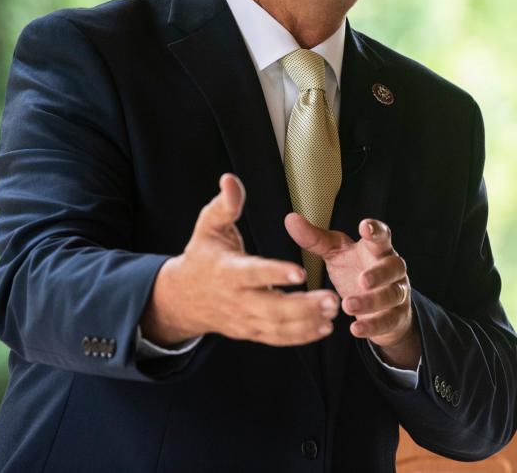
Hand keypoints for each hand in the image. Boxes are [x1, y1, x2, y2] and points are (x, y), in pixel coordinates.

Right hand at [141, 174, 338, 346]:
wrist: (182, 298)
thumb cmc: (202, 255)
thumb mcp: (208, 227)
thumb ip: (224, 205)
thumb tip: (230, 179)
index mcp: (227, 271)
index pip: (253, 274)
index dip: (275, 274)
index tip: (300, 273)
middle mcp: (237, 299)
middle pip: (271, 307)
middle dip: (303, 306)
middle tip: (332, 298)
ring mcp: (244, 319)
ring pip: (277, 326)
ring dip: (307, 322)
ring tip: (334, 312)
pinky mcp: (250, 331)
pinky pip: (277, 338)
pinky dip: (300, 336)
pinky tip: (324, 328)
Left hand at [284, 214, 420, 368]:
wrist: (378, 305)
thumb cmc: (355, 271)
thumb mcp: (335, 254)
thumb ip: (315, 238)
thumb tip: (290, 218)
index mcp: (376, 249)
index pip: (382, 235)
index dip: (375, 230)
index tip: (364, 227)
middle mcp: (392, 268)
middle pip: (394, 266)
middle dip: (379, 273)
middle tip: (361, 280)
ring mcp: (397, 292)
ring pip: (392, 295)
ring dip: (371, 302)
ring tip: (348, 306)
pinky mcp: (396, 315)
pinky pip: (389, 321)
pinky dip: (372, 326)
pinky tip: (355, 329)